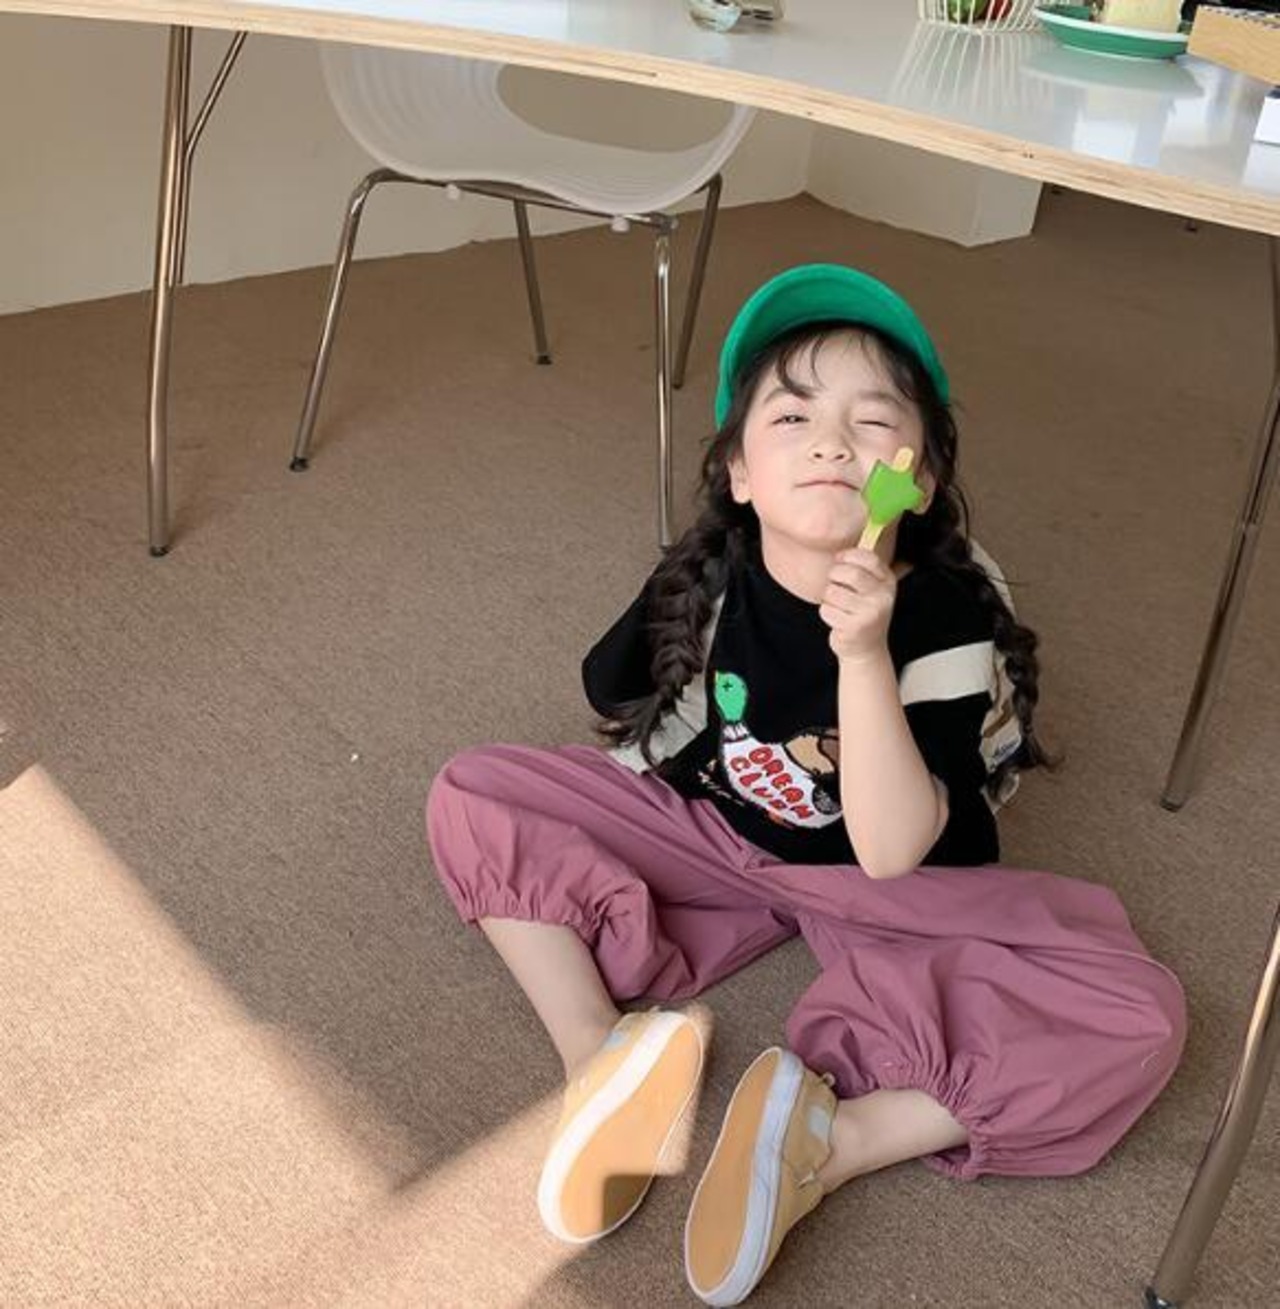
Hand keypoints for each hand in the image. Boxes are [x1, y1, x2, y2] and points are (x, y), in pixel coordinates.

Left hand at [819, 548, 896, 663]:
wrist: (866, 649)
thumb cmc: (863, 613)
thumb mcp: (872, 588)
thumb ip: (864, 567)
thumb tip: (863, 530)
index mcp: (888, 581)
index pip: (867, 557)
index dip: (847, 555)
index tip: (839, 560)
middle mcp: (883, 596)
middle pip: (849, 573)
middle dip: (834, 576)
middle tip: (835, 584)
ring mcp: (871, 613)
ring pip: (833, 592)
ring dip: (829, 599)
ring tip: (840, 607)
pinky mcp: (855, 627)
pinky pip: (827, 610)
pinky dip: (827, 614)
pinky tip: (839, 621)